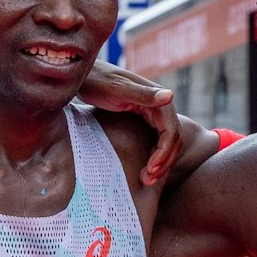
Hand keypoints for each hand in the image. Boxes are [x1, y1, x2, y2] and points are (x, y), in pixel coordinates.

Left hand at [78, 62, 180, 184]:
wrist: (83, 76)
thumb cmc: (97, 81)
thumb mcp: (117, 89)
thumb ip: (143, 95)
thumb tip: (171, 95)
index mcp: (157, 98)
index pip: (171, 132)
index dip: (164, 154)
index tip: (151, 171)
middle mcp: (159, 104)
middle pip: (173, 139)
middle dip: (164, 162)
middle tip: (148, 181)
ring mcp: (152, 111)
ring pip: (167, 141)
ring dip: (161, 161)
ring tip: (147, 179)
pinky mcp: (144, 116)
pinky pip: (157, 139)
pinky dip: (154, 155)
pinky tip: (145, 167)